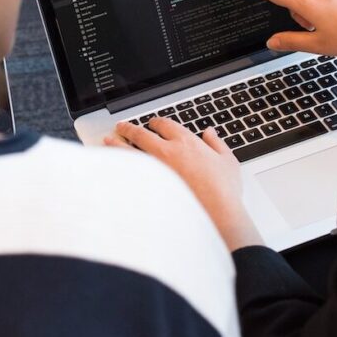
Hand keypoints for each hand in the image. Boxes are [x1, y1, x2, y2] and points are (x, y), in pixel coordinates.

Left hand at [105, 118, 263, 251]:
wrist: (216, 214)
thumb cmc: (223, 191)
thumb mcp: (227, 161)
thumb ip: (217, 144)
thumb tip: (210, 133)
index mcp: (186, 142)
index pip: (165, 125)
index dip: (156, 122)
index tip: (152, 123)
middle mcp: (167, 152)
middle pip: (141, 134)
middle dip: (129, 128)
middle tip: (122, 127)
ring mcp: (154, 169)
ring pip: (129, 151)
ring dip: (117, 143)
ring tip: (109, 140)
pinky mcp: (148, 186)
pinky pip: (128, 172)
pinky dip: (119, 166)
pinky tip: (113, 166)